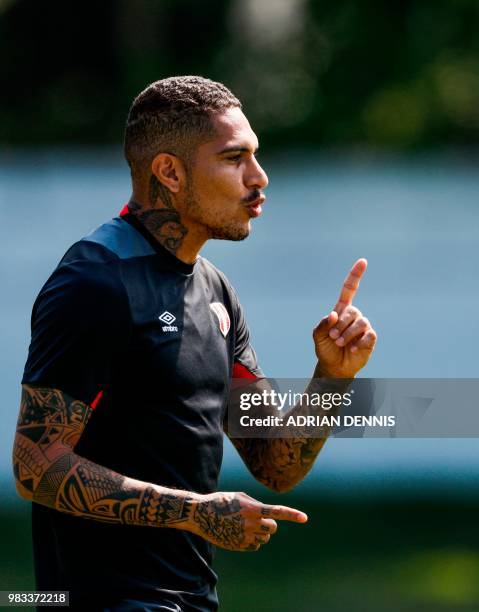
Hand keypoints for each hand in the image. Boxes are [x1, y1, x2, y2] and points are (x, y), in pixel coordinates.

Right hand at [188, 491, 307, 551]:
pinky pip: (255, 545)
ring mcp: (244, 536)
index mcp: (252, 508)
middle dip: (269, 525)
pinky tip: (238, 532)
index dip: (292, 514)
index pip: (277, 512)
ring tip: (243, 524)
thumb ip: (256, 504)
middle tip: (258, 519)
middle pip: (272, 528)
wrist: (201, 514)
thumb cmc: (221, 501)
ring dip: (260, 533)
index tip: (305, 518)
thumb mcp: (240, 497)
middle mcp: (250, 523)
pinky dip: (252, 541)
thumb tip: (268, 515)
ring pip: (264, 538)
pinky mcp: (239, 546)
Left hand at [313, 258, 376, 377]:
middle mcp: (354, 315)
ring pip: (360, 323)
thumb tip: (333, 314)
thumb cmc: (326, 348)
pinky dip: (358, 342)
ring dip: (347, 335)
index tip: (363, 261)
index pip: (350, 289)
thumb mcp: (317, 336)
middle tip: (333, 337)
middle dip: (340, 325)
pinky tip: (352, 348)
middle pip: (352, 311)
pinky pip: (368, 334)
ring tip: (340, 343)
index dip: (356, 275)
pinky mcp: (370, 337)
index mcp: (341, 309)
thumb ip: (322, 324)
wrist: (334, 366)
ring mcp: (363, 326)